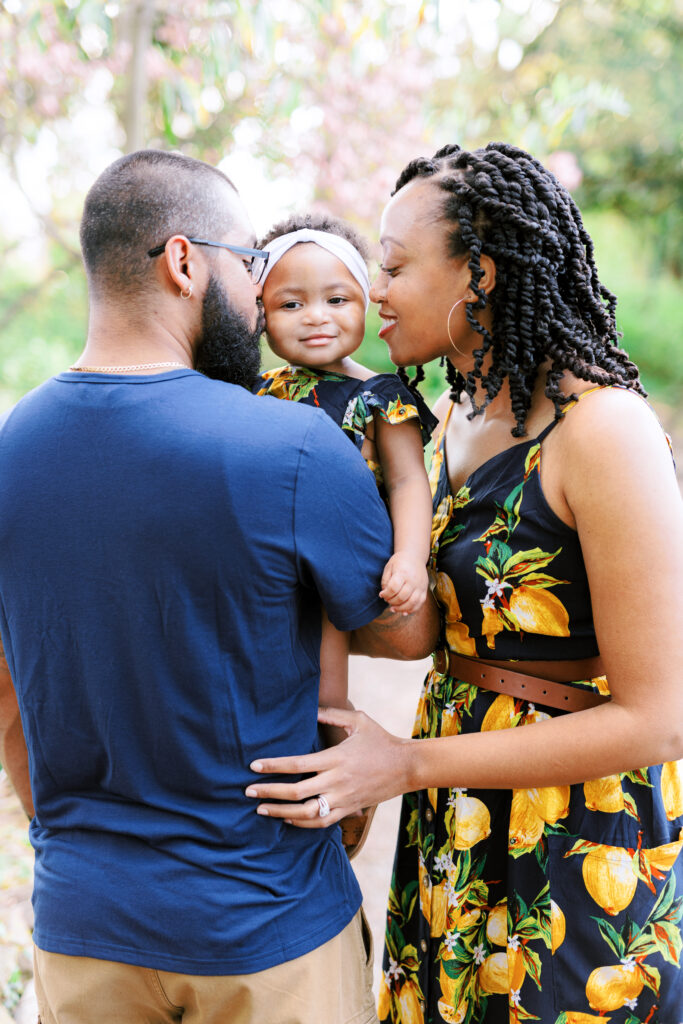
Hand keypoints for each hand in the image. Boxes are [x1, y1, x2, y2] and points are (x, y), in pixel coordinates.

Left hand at [245, 706, 411, 826]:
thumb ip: (332, 715)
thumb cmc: (381, 740)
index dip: (273, 766)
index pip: (297, 764)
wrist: (407, 767)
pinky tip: (286, 819)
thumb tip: (309, 708)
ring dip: (280, 812)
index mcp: (336, 757)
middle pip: (295, 791)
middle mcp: (337, 781)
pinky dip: (301, 824)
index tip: (254, 766)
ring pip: (306, 813)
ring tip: (261, 809)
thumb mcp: (358, 720)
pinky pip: (321, 822)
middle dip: (268, 791)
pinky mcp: (349, 809)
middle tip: (247, 790)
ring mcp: (343, 798)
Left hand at [379, 552, 428, 614]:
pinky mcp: (424, 590)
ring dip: (401, 608)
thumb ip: (385, 581)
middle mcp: (413, 580)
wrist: (414, 556)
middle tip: (387, 600)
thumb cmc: (399, 562)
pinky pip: (419, 603)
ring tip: (393, 608)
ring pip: (412, 603)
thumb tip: (384, 595)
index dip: (386, 594)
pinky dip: (412, 610)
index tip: (381, 594)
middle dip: (392, 602)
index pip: (394, 588)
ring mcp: (420, 586)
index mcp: (403, 573)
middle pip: (402, 597)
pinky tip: (404, 612)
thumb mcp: (389, 567)